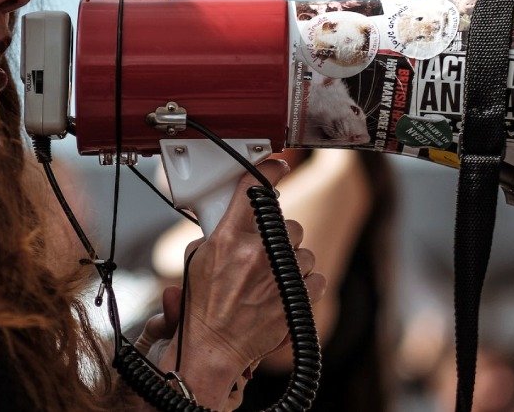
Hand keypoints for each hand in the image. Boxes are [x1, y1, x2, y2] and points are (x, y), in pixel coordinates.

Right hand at [136, 159, 326, 409]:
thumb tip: (235, 214)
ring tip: (272, 277)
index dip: (270, 171)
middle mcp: (256, 253)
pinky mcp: (296, 298)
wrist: (214, 348)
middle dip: (278, 234)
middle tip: (264, 250)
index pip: (254, 189)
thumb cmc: (203, 308)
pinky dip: (304, 284)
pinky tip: (285, 291)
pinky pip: (315, 277)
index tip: (277, 165)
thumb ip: (218, 232)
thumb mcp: (198, 259)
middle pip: (287, 222)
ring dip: (291, 261)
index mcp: (228, 238)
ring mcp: (279, 276)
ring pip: (303, 251)